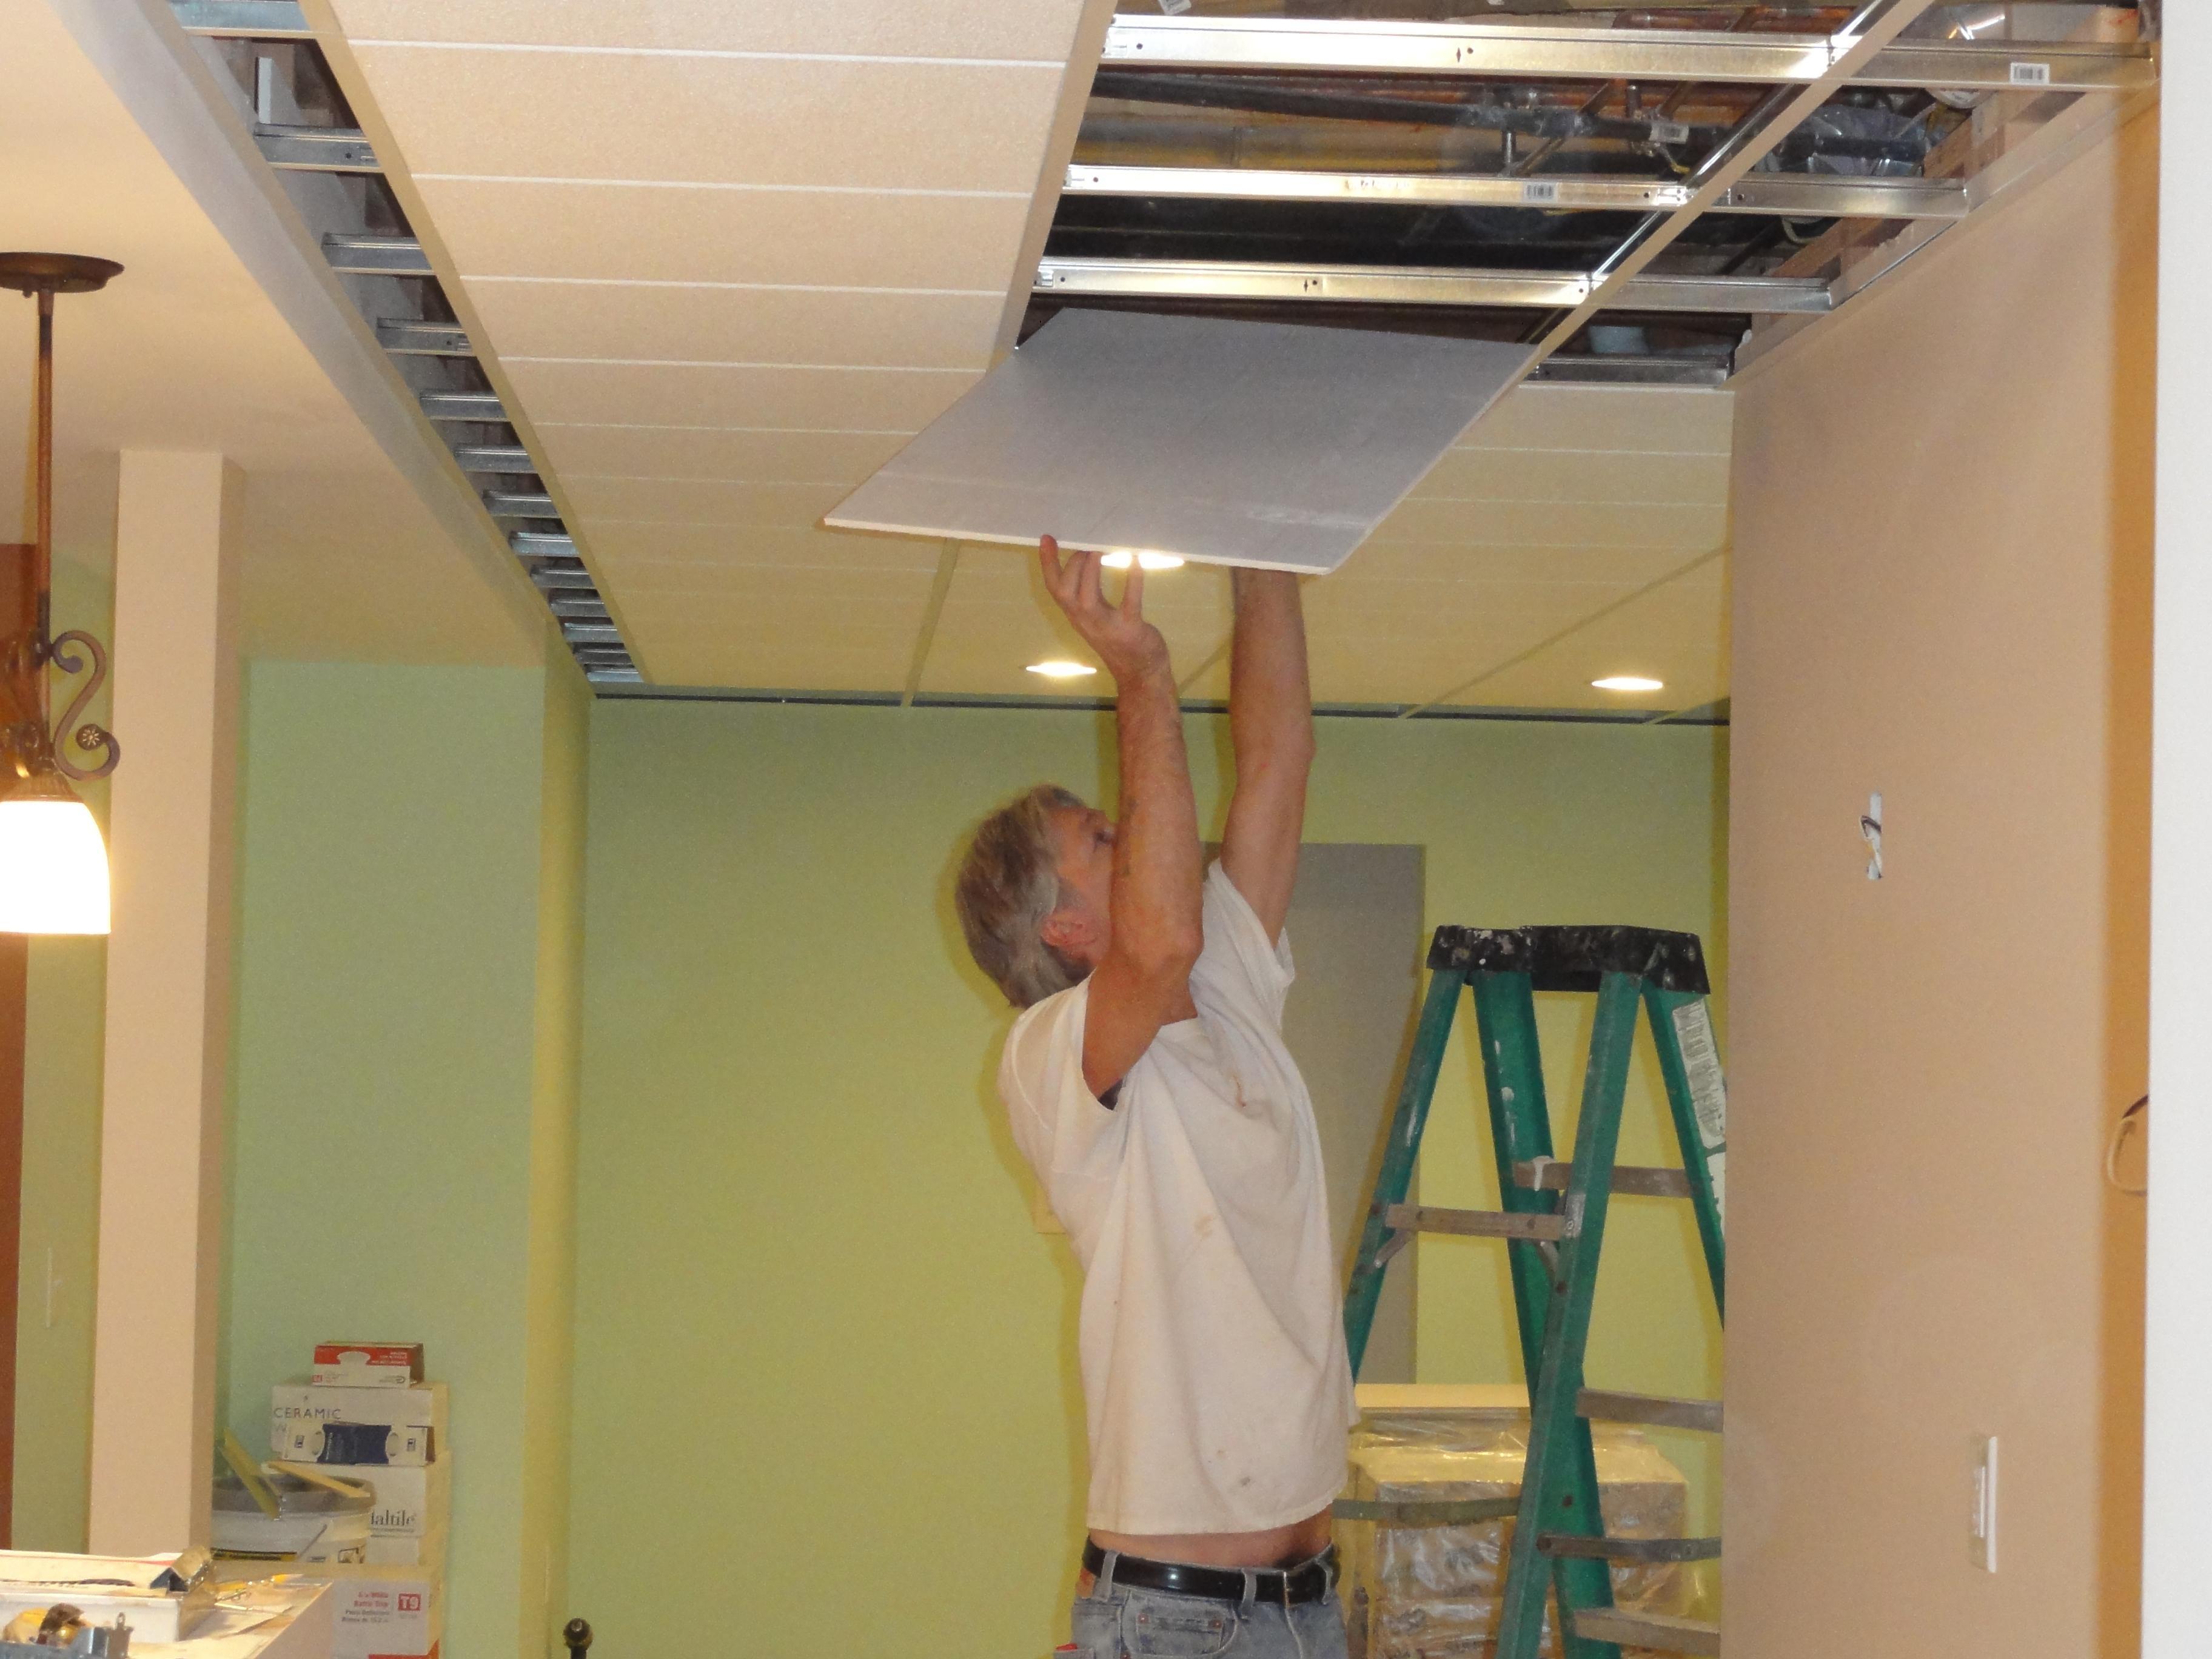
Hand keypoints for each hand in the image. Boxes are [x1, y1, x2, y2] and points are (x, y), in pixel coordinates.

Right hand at [1039, 536, 1170, 683]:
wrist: (1140, 672)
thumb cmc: (1119, 637)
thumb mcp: (1096, 614)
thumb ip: (1088, 591)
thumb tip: (1085, 558)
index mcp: (1076, 615)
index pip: (1054, 588)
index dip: (1048, 564)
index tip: (1047, 538)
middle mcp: (1085, 621)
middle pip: (1065, 593)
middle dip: (1071, 566)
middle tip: (1086, 546)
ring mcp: (1106, 627)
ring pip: (1086, 599)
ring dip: (1090, 572)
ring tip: (1098, 550)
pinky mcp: (1130, 629)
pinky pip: (1129, 603)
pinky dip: (1133, 580)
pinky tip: (1136, 560)